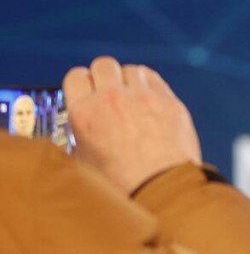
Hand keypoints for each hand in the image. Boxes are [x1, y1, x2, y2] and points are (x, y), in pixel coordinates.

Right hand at [63, 56, 201, 193]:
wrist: (163, 189)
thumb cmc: (125, 183)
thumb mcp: (86, 162)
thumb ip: (82, 137)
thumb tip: (84, 133)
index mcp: (85, 113)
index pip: (75, 76)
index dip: (83, 83)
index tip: (88, 89)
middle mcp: (111, 99)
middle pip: (103, 65)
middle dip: (106, 76)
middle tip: (111, 91)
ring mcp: (142, 97)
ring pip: (131, 69)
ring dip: (130, 80)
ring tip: (133, 97)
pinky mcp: (169, 101)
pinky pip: (155, 78)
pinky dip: (151, 84)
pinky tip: (151, 99)